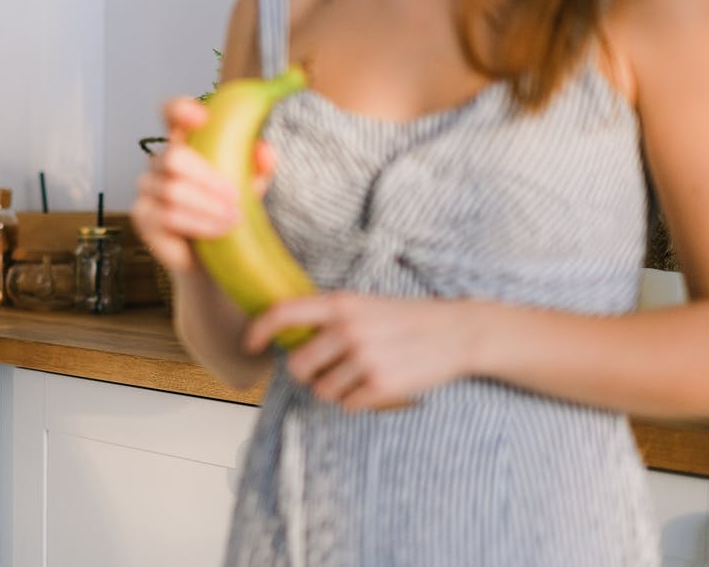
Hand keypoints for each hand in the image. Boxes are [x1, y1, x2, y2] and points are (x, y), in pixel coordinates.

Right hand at [130, 97, 276, 273]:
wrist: (213, 258)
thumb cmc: (228, 212)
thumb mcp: (251, 187)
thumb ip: (259, 167)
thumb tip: (264, 150)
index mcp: (186, 142)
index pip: (171, 113)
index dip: (180, 109)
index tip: (202, 117)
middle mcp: (160, 161)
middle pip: (173, 157)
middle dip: (208, 178)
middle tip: (235, 198)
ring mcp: (147, 188)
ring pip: (173, 191)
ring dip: (208, 206)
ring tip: (233, 219)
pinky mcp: (142, 215)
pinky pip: (167, 215)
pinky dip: (199, 223)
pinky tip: (218, 231)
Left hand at [243, 292, 480, 410]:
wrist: (457, 332)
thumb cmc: (407, 318)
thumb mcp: (365, 304)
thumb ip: (330, 316)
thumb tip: (287, 336)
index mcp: (341, 304)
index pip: (283, 313)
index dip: (259, 330)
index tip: (251, 345)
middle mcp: (348, 329)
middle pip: (298, 366)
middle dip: (307, 373)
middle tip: (326, 370)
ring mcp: (365, 358)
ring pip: (322, 390)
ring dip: (335, 389)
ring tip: (359, 376)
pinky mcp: (382, 385)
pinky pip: (347, 405)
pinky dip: (356, 401)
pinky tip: (375, 386)